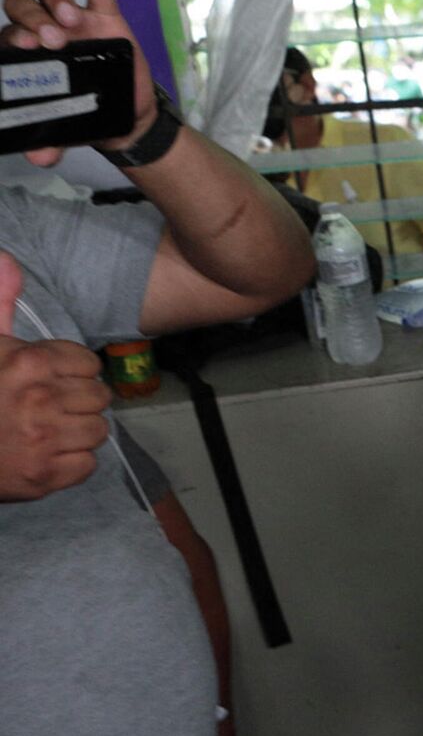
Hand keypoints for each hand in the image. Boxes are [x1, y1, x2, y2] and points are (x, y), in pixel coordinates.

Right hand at [0, 253, 112, 499]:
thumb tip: (7, 258)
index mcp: (28, 364)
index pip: (87, 363)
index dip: (71, 372)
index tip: (49, 379)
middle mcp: (40, 400)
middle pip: (98, 397)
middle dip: (77, 401)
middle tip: (48, 407)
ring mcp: (43, 441)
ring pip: (99, 430)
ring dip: (78, 431)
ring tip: (49, 430)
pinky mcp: (44, 477)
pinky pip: (88, 464)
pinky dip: (71, 462)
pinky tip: (46, 454)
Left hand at [1, 0, 154, 165]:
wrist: (126, 116)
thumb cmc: (86, 114)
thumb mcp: (64, 129)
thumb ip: (48, 140)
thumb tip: (39, 158)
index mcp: (27, 54)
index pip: (7, 33)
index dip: (12, 34)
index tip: (25, 47)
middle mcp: (45, 30)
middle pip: (23, 5)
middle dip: (33, 18)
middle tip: (54, 40)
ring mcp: (75, 20)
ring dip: (57, 0)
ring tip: (75, 20)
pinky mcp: (106, 16)